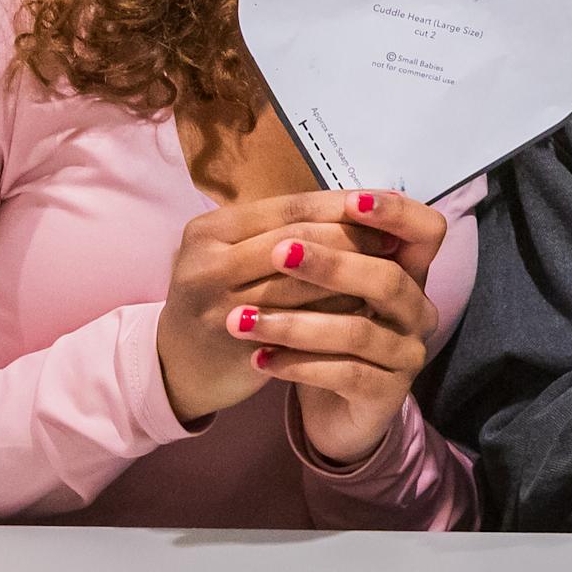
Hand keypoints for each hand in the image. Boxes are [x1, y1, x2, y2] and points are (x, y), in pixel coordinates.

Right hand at [157, 190, 411, 424]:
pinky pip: (300, 323)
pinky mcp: (236, 346)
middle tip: (393, 243)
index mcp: (209, 230)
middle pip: (297, 240)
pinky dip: (336, 313)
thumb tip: (364, 205)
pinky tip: (365, 310)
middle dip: (351, 238)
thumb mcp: (239, 254)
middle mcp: (206, 264)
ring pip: (302, 283)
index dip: (340, 207)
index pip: (289, 208)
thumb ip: (287, 229)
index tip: (381, 209)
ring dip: (351, 277)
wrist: (178, 366)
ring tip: (389, 273)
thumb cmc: (224, 298)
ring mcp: (217, 307)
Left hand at [241, 191, 448, 464]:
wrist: (334, 412)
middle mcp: (417, 312)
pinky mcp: (387, 395)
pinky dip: (298, 365)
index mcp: (409, 273)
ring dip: (295, 323)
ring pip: (358, 331)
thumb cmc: (328, 337)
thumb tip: (288, 210)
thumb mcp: (329, 290)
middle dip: (331, 263)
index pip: (427, 232)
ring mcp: (407, 355)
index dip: (397, 214)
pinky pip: (345, 375)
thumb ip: (324, 249)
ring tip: (240, 319)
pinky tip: (259, 359)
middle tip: (277, 254)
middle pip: (388, 278)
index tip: (351, 202)